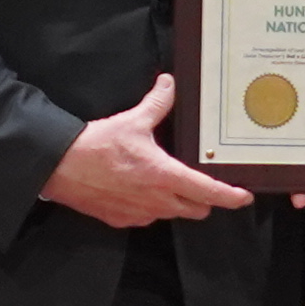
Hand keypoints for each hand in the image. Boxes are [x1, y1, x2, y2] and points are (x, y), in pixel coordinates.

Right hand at [40, 77, 249, 226]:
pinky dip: (150, 207)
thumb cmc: (98, 145)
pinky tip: (138, 189)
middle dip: (203, 199)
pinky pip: (147, 218)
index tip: (244, 196)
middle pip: (197, 209)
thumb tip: (169, 84)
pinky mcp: (122, 220)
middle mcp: (158, 201)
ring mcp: (140, 214)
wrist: (60, 167)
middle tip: (199, 182)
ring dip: (175, 202)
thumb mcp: (132, 120)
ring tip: (164, 182)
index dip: (231, 196)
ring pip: (172, 214)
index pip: (209, 192)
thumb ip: (157, 104)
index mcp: (166, 176)